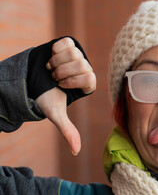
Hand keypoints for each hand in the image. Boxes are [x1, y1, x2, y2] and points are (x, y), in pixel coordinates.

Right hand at [35, 37, 95, 154]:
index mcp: (88, 83)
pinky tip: (52, 58)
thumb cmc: (46, 96)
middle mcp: (87, 68)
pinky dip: (55, 51)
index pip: (90, 77)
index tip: (61, 86)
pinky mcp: (69, 43)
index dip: (72, 81)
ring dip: (57, 62)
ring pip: (74, 53)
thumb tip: (76, 151)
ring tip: (52, 69)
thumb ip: (68, 130)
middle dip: (62, 72)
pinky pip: (66, 43)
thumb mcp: (56, 113)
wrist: (30, 79)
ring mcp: (79, 55)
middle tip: (55, 78)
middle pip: (82, 64)